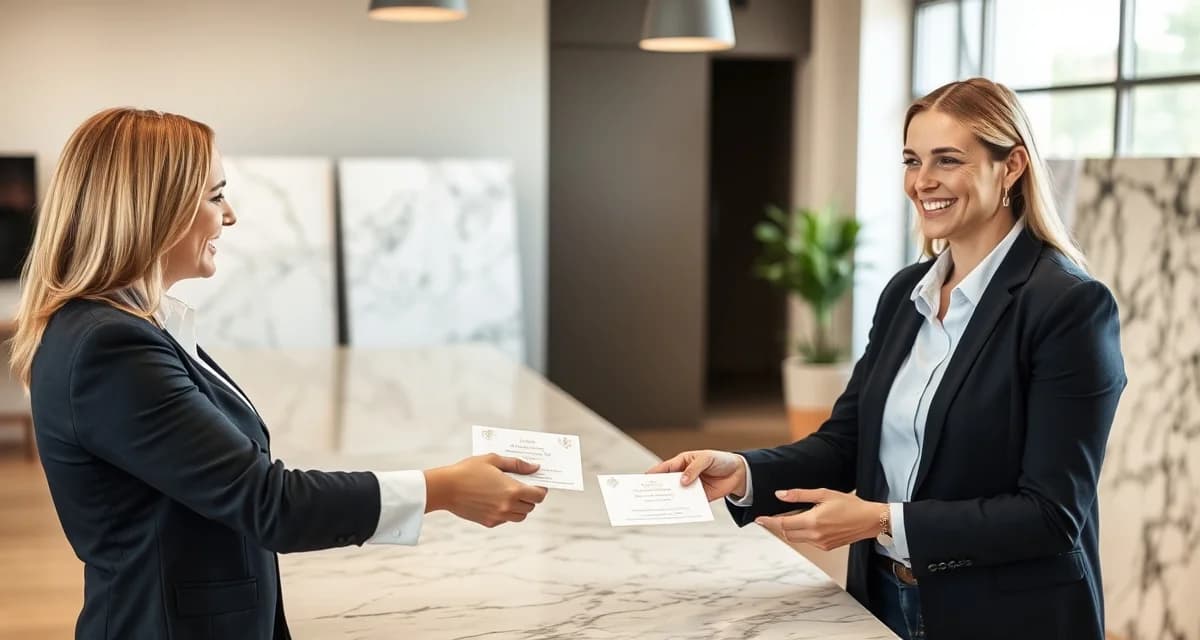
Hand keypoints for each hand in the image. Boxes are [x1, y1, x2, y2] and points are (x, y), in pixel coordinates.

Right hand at [423, 454, 548, 527]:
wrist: (445, 488)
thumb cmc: (468, 470)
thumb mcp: (493, 460)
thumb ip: (517, 464)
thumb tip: (535, 468)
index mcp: (512, 490)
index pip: (538, 496)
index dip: (541, 490)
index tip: (538, 484)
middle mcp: (508, 506)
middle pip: (530, 507)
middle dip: (530, 497)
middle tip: (523, 487)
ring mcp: (498, 516)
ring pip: (520, 516)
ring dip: (520, 507)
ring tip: (511, 495)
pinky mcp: (488, 522)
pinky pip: (505, 519)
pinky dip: (506, 512)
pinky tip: (497, 501)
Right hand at [646, 449, 747, 500]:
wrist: (739, 473)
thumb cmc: (720, 460)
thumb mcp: (706, 459)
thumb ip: (694, 469)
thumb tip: (682, 481)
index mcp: (682, 462)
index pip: (664, 468)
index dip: (653, 474)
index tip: (643, 481)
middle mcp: (684, 475)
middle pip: (667, 484)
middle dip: (658, 490)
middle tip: (647, 498)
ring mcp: (691, 487)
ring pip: (677, 495)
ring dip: (670, 501)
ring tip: (660, 508)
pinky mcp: (699, 498)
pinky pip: (689, 504)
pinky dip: (684, 508)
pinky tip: (679, 512)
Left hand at [755, 488, 886, 550]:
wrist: (870, 520)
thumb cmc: (850, 505)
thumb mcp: (823, 494)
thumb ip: (800, 495)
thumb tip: (780, 495)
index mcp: (813, 521)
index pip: (783, 524)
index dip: (769, 521)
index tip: (759, 519)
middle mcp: (815, 536)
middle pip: (787, 533)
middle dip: (779, 525)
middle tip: (775, 514)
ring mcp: (821, 543)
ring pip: (796, 538)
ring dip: (790, 529)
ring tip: (794, 516)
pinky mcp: (826, 547)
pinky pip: (807, 541)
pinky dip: (802, 533)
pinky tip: (808, 522)